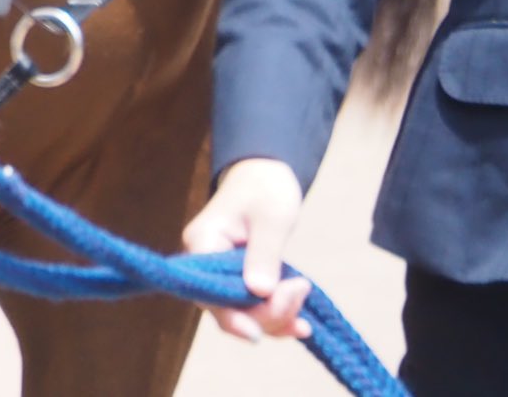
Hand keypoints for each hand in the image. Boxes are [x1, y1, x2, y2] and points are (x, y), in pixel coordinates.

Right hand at [182, 157, 312, 341]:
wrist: (265, 174)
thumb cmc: (266, 189)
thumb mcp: (271, 219)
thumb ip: (264, 255)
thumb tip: (259, 293)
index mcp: (203, 242)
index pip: (208, 292)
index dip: (232, 317)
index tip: (259, 334)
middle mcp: (204, 261)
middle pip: (225, 308)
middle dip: (266, 313)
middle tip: (301, 290)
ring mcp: (219, 271)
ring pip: (242, 312)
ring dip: (276, 315)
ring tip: (304, 293)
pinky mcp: (236, 277)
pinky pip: (252, 307)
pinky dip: (276, 315)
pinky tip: (301, 322)